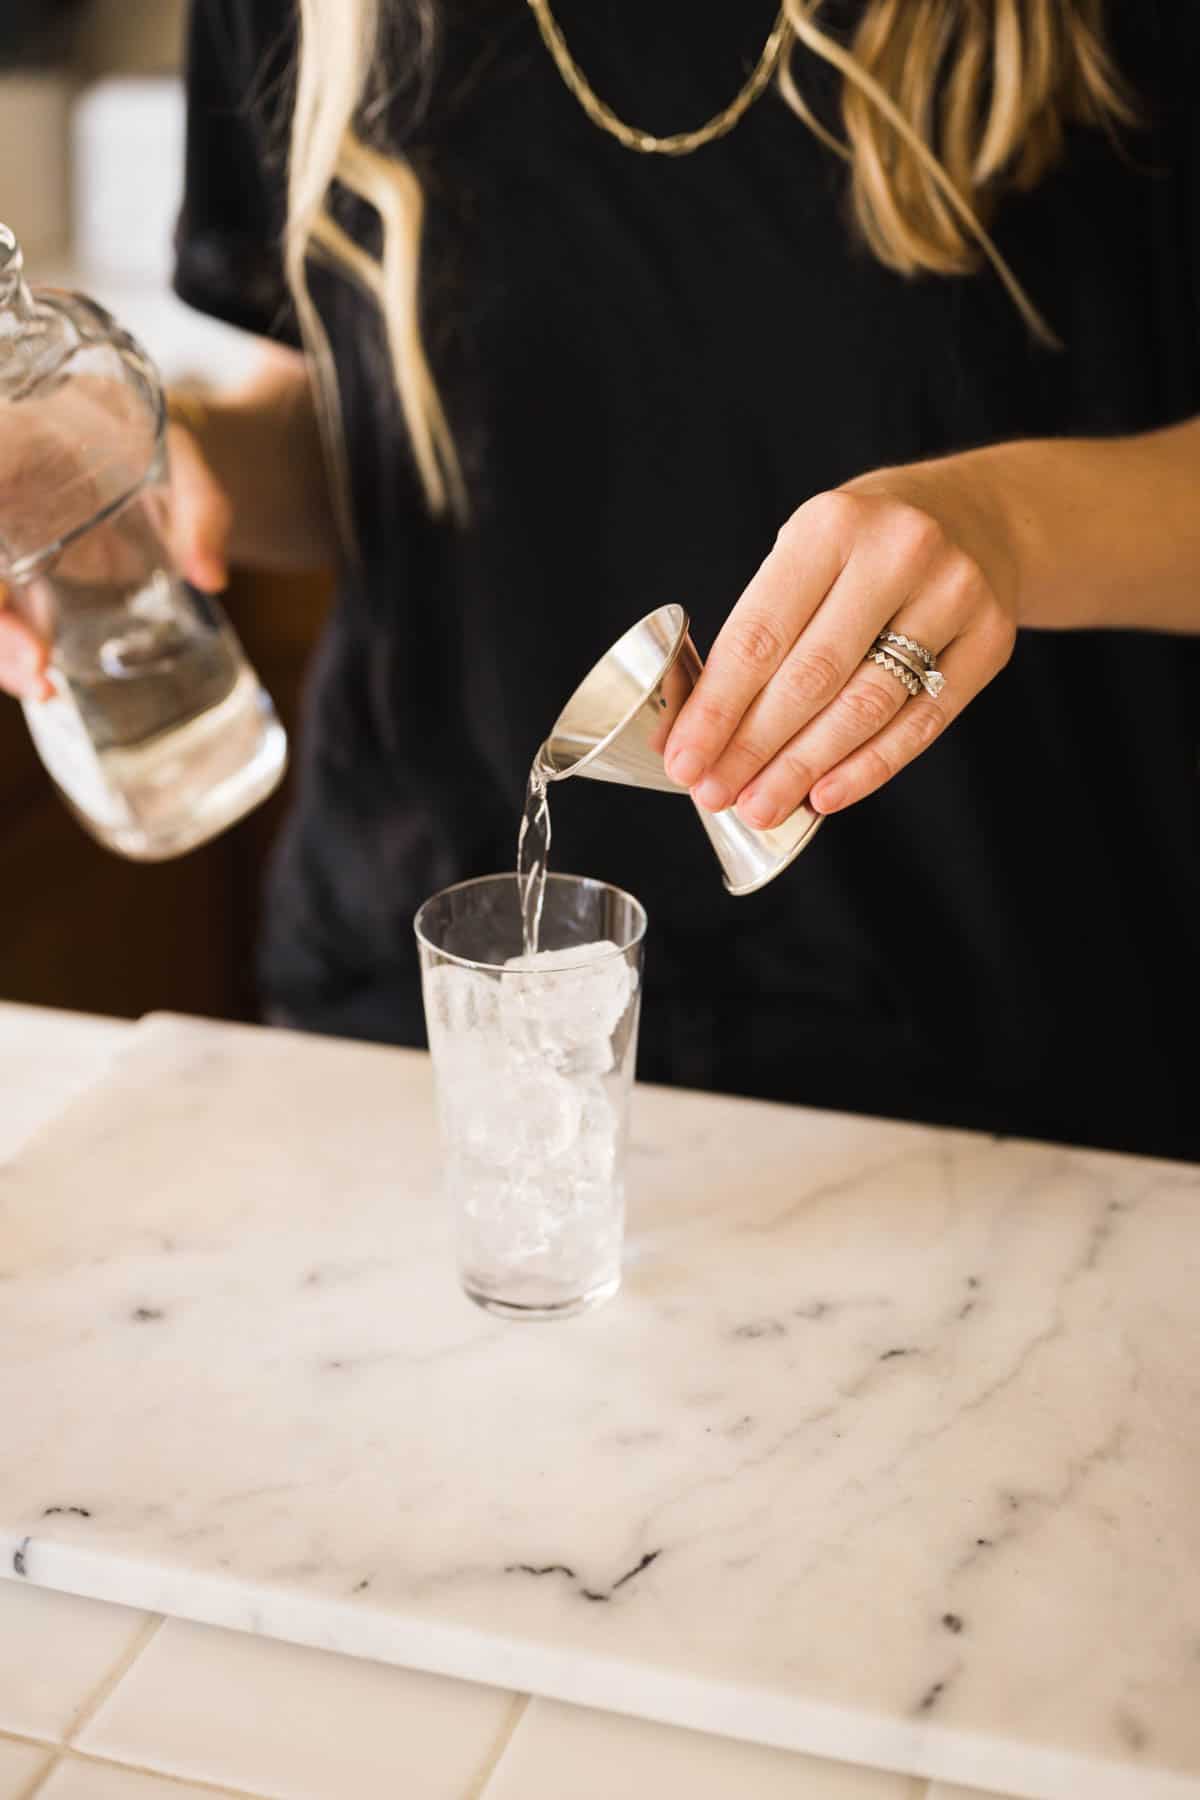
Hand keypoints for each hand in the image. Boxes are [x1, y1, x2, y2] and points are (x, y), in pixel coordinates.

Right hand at [0, 413, 232, 701]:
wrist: (164, 462)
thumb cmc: (164, 451)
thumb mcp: (186, 467)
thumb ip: (202, 510)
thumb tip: (211, 576)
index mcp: (20, 446)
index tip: (5, 599)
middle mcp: (3, 493)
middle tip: (38, 671)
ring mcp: (9, 539)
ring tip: (43, 691)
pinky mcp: (25, 574)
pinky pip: (7, 614)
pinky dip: (12, 653)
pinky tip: (42, 686)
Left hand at [663, 469, 1017, 820]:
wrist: (973, 516)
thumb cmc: (861, 547)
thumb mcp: (803, 556)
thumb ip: (759, 633)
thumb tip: (700, 732)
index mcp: (831, 524)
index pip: (760, 635)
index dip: (717, 708)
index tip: (684, 760)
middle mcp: (898, 553)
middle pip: (812, 677)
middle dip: (754, 747)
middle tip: (715, 794)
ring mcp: (953, 596)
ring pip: (866, 707)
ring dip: (804, 767)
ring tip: (761, 806)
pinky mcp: (990, 640)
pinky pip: (921, 723)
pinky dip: (868, 768)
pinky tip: (824, 796)